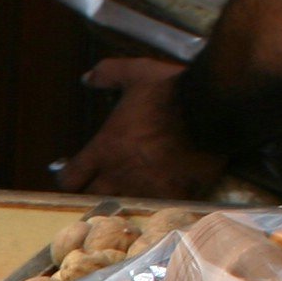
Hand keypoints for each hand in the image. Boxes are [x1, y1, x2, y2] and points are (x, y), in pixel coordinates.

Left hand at [61, 56, 226, 200]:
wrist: (212, 105)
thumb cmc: (171, 90)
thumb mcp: (136, 72)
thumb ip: (109, 73)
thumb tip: (86, 77)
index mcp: (104, 149)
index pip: (69, 179)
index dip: (70, 178)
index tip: (77, 174)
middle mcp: (119, 174)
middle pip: (92, 197)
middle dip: (94, 192)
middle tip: (104, 185)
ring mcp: (145, 187)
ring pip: (123, 206)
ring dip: (124, 199)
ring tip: (131, 193)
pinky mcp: (173, 194)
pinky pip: (158, 208)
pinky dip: (158, 205)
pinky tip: (161, 198)